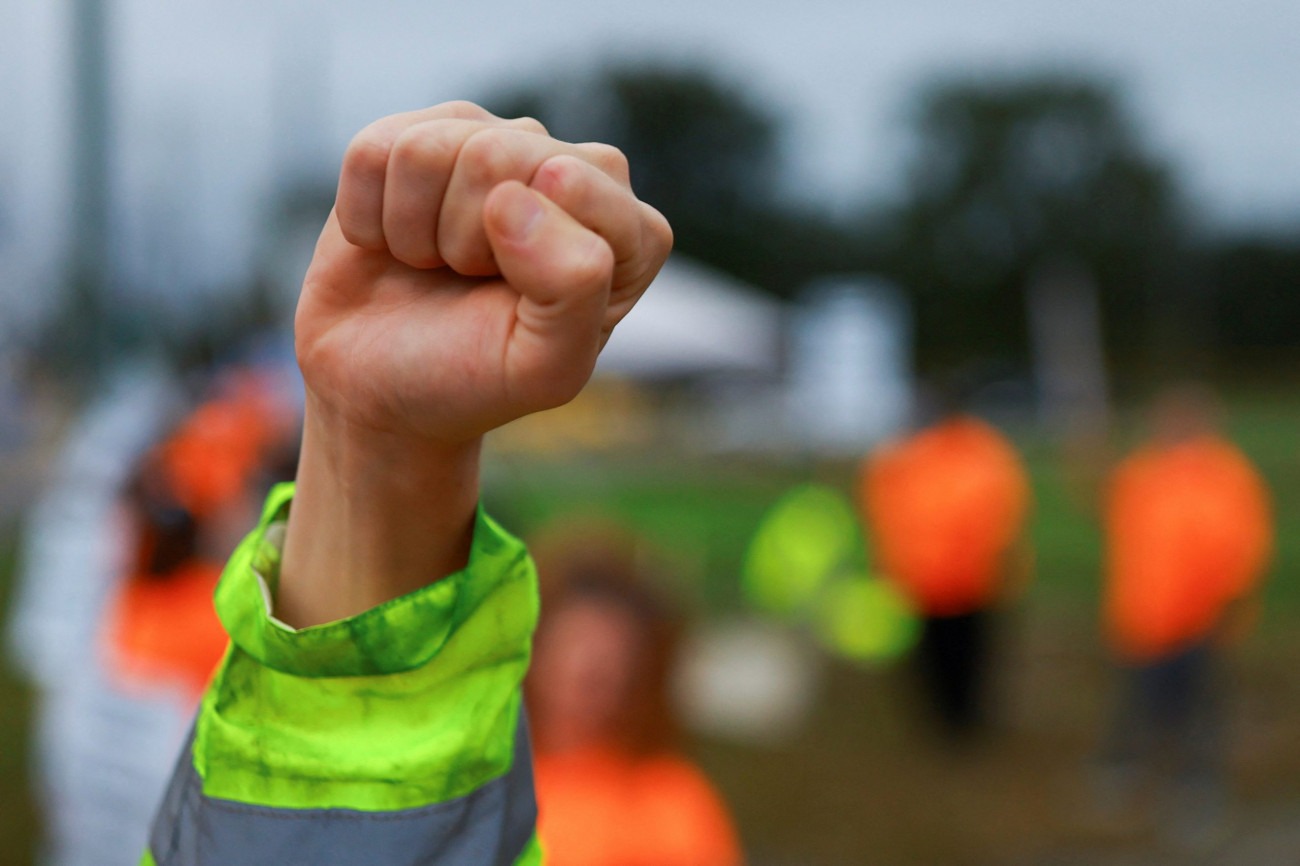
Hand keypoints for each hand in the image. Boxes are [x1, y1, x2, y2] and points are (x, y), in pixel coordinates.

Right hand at [296, 100, 671, 444]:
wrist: (380, 386)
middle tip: (467, 283)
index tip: (520, 301)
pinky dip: (365, 216)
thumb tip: (514, 196)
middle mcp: (569, 170)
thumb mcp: (545, 368)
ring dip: (412, 230)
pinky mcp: (417, 138)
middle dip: (461, 240)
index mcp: (629, 230)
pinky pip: (373, 152)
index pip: (571, 182)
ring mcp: (492, 144)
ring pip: (427, 150)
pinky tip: (391, 246)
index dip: (523, 250)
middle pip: (494, 155)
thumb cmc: (474, 378)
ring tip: (433, 267)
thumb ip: (573, 287)